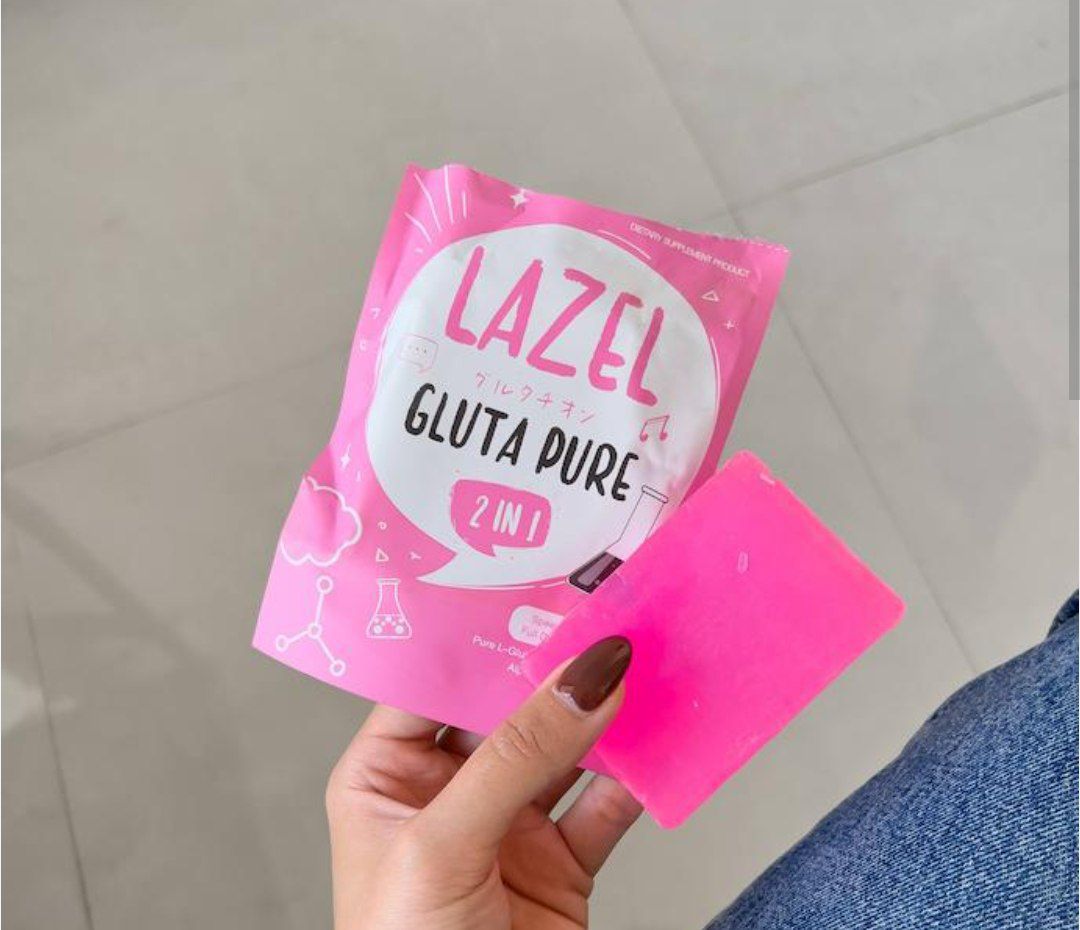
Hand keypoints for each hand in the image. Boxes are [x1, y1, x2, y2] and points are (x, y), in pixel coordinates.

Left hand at [326, 636, 639, 928]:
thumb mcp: (443, 845)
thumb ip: (517, 757)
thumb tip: (585, 675)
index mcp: (388, 775)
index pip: (433, 680)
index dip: (481, 633)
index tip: (533, 581)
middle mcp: (448, 792)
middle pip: (507, 707)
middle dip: (554, 663)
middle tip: (600, 605)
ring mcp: (508, 827)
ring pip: (566, 749)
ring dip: (605, 710)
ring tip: (644, 653)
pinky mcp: (560, 865)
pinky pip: (608, 805)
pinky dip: (640, 772)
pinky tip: (664, 735)